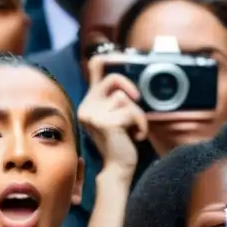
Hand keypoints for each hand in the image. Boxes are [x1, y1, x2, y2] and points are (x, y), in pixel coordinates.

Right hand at [78, 55, 147, 174]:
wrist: (118, 169)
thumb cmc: (121, 144)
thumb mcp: (118, 117)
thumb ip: (118, 99)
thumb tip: (131, 85)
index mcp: (89, 103)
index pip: (95, 67)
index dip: (110, 56)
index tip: (124, 57)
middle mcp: (87, 107)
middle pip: (112, 78)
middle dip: (129, 85)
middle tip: (138, 99)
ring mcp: (94, 114)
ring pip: (125, 99)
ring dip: (137, 114)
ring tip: (134, 130)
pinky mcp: (106, 123)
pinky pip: (132, 113)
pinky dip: (140, 124)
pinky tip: (136, 137)